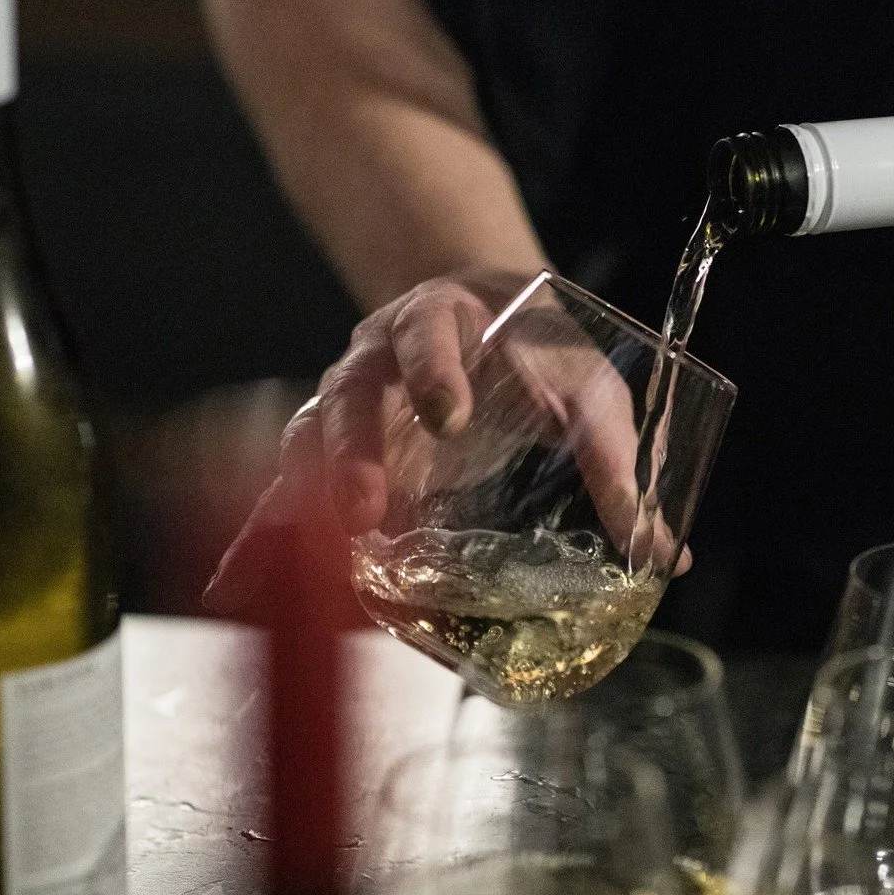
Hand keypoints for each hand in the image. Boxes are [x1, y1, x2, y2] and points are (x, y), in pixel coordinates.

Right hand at [203, 269, 674, 616]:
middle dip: (352, 452)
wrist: (479, 307)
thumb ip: (614, 459)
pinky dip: (257, 537)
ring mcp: (344, 405)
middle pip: (348, 395)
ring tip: (298, 564)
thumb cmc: (536, 344)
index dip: (434, 371)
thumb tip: (662, 552)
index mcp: (439, 319)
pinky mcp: (331, 456)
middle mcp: (374, 357)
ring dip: (303, 503)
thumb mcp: (584, 382)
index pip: (428, 334)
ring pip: (307, 445)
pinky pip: (285, 492)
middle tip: (363, 508)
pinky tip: (231, 587)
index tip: (450, 415)